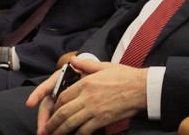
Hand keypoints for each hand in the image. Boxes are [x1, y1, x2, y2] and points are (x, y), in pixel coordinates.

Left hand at [27, 57, 147, 134]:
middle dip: (52, 122)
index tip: (53, 110)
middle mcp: (87, 97)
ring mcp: (94, 110)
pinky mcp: (101, 120)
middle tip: (46, 129)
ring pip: (70, 123)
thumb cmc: (125, 76)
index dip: (55, 105)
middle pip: (62, 112)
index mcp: (86, 83)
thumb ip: (86, 64)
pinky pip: (84, 130)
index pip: (63, 96)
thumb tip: (73, 60)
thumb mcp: (104, 66)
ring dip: (60, 131)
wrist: (142, 89)